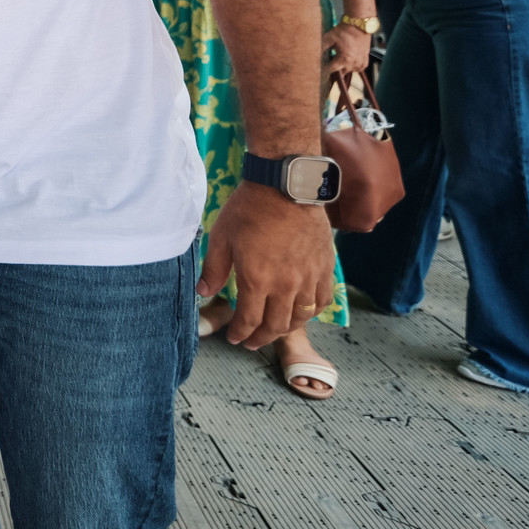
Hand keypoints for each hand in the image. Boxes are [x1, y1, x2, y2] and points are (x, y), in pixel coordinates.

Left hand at [198, 182, 336, 348]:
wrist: (285, 187)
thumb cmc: (249, 210)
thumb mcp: (221, 238)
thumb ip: (214, 269)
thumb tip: (203, 292)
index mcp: (258, 280)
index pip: (249, 320)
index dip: (240, 333)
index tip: (234, 338)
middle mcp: (286, 285)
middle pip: (276, 325)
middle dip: (261, 338)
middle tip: (251, 341)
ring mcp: (309, 277)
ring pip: (302, 317)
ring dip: (286, 329)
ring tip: (274, 330)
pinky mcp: (325, 267)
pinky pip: (323, 300)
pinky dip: (311, 312)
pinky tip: (301, 312)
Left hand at [321, 23, 370, 77]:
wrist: (359, 25)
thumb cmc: (343, 31)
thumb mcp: (329, 38)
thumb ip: (321, 48)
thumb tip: (312, 55)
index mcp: (345, 58)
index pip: (330, 70)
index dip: (323, 70)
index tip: (318, 70)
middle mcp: (354, 63)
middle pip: (340, 72)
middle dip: (333, 69)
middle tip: (328, 62)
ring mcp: (361, 63)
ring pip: (348, 71)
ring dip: (343, 67)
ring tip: (338, 58)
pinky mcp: (365, 61)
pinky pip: (357, 69)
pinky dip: (352, 67)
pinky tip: (347, 60)